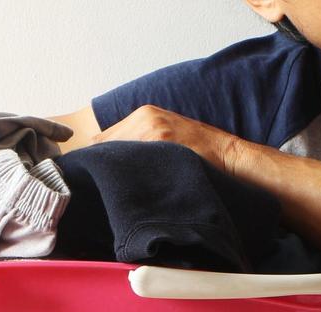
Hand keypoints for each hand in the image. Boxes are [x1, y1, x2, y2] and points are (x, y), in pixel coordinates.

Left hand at [92, 104, 243, 175]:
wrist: (227, 154)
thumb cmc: (195, 151)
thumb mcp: (164, 136)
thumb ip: (137, 141)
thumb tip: (104, 161)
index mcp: (144, 113)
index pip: (102, 139)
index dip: (96, 158)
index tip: (93, 175)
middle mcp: (145, 116)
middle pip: (102, 145)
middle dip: (100, 165)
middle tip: (99, 185)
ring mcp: (153, 127)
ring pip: (114, 153)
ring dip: (112, 171)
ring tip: (114, 189)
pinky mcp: (162, 140)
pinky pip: (132, 159)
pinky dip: (127, 173)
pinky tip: (131, 186)